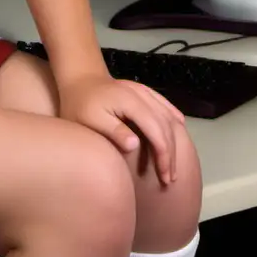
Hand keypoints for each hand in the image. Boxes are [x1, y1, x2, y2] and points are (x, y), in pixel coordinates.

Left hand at [58, 72, 185, 185]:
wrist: (78, 78)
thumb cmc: (79, 104)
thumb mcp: (90, 120)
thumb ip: (113, 130)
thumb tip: (135, 145)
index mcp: (130, 102)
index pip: (156, 131)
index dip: (164, 155)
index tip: (164, 177)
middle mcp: (141, 94)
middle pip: (165, 126)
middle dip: (170, 153)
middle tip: (169, 178)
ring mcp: (143, 90)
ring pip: (167, 115)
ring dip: (174, 139)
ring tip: (172, 163)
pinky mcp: (142, 90)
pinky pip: (163, 103)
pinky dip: (172, 115)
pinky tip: (178, 124)